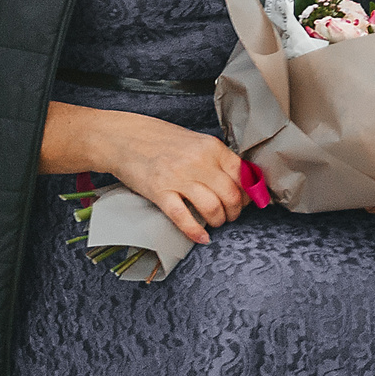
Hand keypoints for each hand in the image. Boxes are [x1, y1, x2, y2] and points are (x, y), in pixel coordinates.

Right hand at [98, 111, 248, 245]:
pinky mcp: (159, 192)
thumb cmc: (164, 140)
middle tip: (232, 216)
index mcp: (212, 147)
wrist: (126, 138)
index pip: (242, 174)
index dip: (248, 193)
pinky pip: (183, 217)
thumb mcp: (198, 142)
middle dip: (235, 211)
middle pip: (230, 194)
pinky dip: (195, 231)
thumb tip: (241, 181)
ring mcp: (178, 177)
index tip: (247, 202)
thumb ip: (218, 159)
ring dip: (219, 220)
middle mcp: (199, 161)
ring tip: (217, 223)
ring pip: (212, 207)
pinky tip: (202, 237)